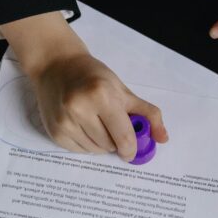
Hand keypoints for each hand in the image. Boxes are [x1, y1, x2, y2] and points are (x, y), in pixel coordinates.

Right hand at [0, 12, 167, 159]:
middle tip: (111, 125)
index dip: (131, 149)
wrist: (56, 67)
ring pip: (94, 151)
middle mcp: (80, 109)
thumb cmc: (93, 77)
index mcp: (102, 96)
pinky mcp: (55, 132)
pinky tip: (83, 127)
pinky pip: (78, 151)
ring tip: (96, 124)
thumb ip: (147, 114)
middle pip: (109, 146)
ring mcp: (65, 122)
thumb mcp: (123, 91)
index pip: (124, 137)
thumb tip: (162, 138)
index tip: (131, 150)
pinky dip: (86, 144)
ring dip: (101, 144)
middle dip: (115, 142)